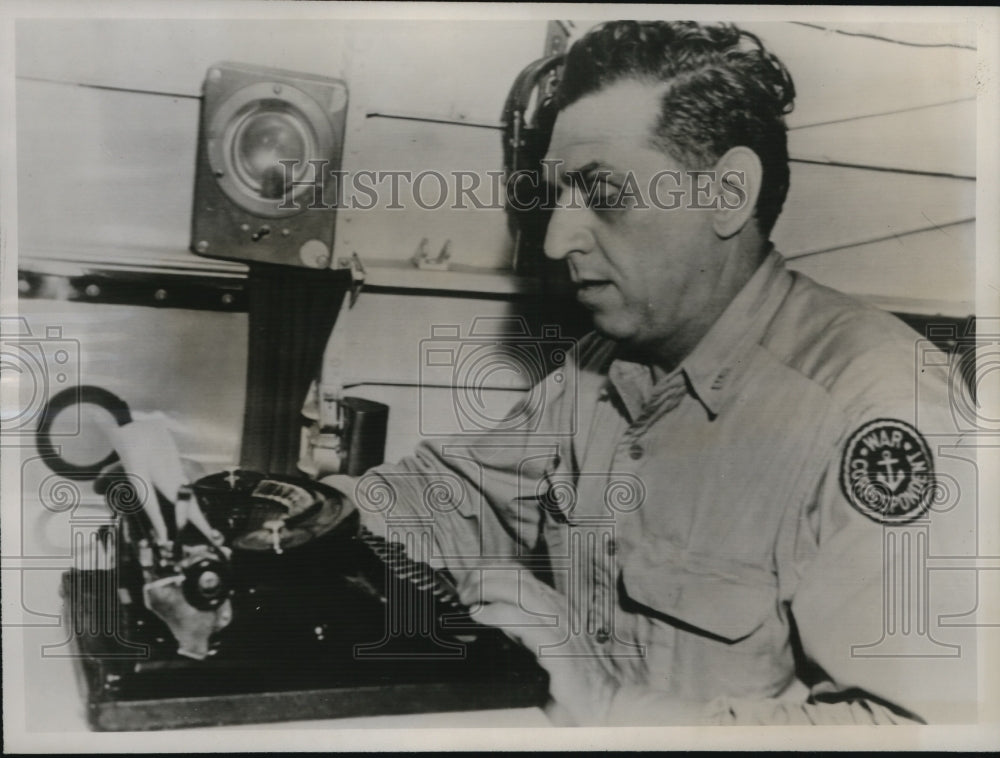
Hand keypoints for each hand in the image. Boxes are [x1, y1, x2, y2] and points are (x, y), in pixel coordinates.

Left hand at [457, 570, 618, 724]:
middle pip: (516, 575)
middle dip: (484, 576)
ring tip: (467, 600)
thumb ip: (517, 627)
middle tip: (462, 591)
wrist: (602, 706)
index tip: (467, 582)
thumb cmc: (568, 680)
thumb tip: (484, 614)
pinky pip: (523, 620)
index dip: (489, 571)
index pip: (519, 573)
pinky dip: (497, 613)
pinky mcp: (559, 646)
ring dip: (487, 589)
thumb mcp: (538, 645)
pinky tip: (480, 615)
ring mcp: (560, 625)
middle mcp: (559, 608)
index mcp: (554, 605)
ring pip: (520, 590)